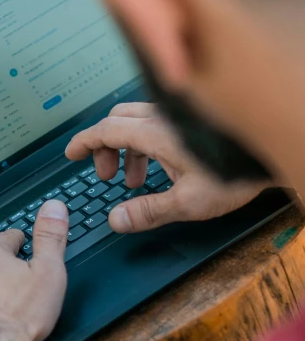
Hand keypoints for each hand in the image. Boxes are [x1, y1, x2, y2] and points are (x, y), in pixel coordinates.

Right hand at [66, 103, 268, 233]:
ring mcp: (176, 119)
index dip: (84, 142)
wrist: (268, 155)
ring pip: (137, 123)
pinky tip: (159, 171)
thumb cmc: (235, 175)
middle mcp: (163, 121)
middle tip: (106, 176)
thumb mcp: (188, 202)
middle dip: (105, 148)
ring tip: (133, 182)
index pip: (107, 130)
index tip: (71, 154)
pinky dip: (145, 146)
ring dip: (127, 151)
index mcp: (156, 135)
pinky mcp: (188, 123)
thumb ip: (148, 211)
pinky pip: (155, 126)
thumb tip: (116, 220)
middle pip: (118, 121)